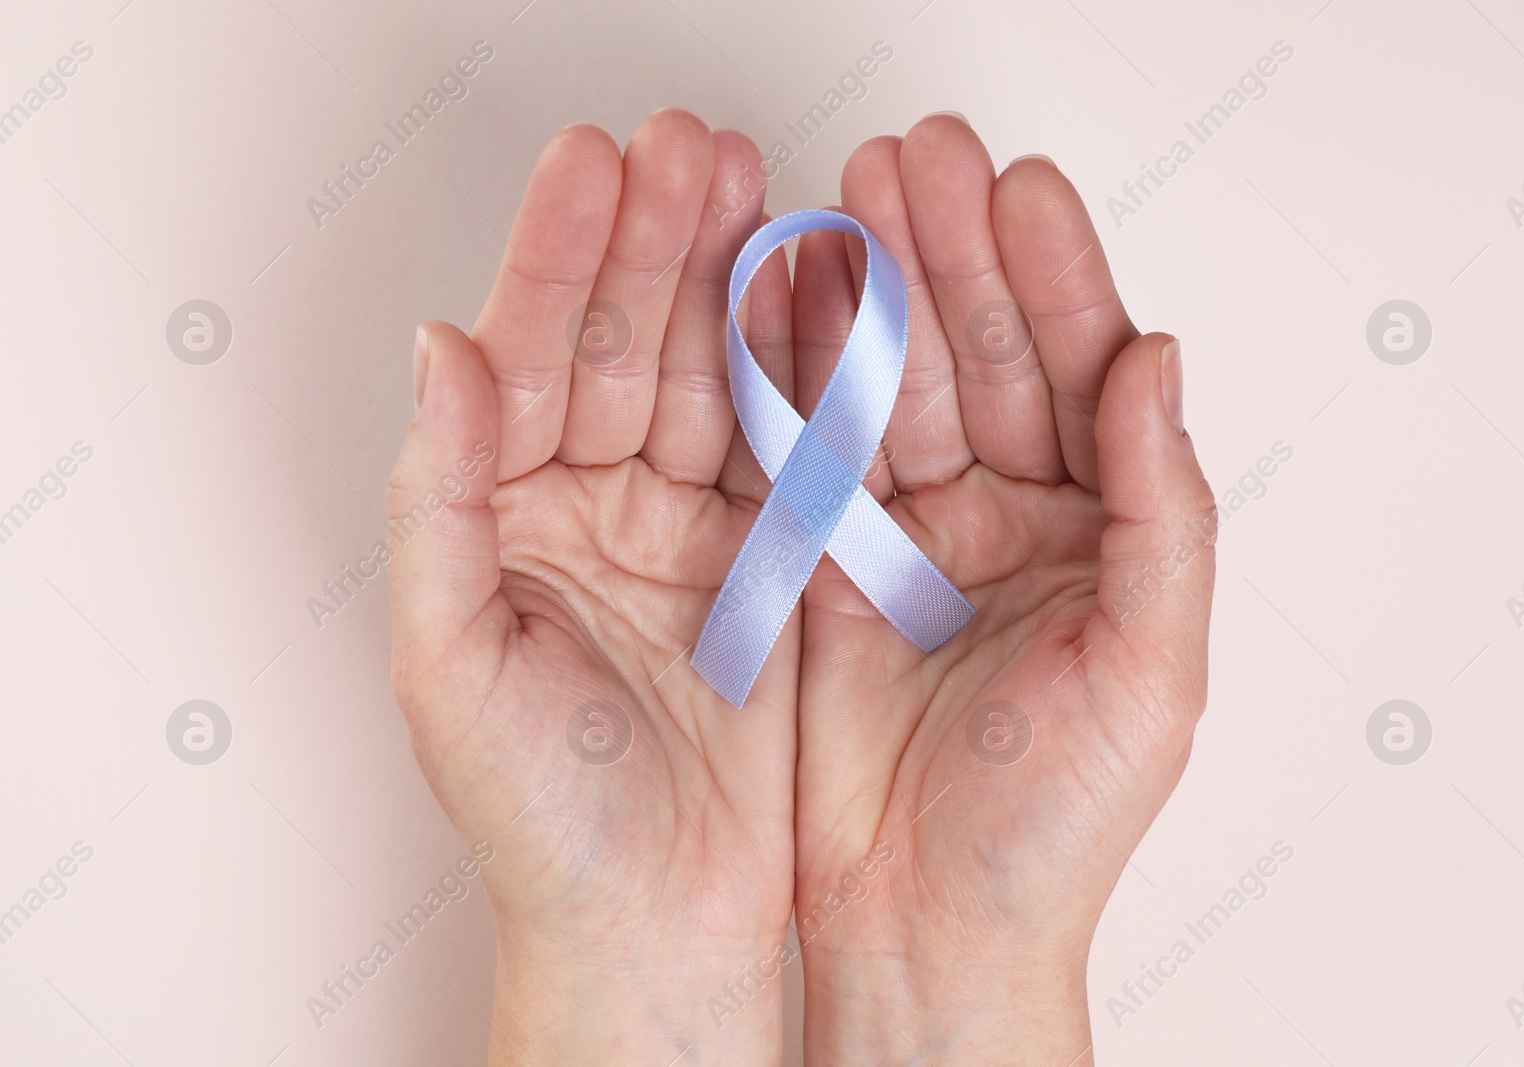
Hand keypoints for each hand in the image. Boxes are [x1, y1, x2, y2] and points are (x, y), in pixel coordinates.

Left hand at [387, 110, 798, 1065]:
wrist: (655, 927)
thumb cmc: (539, 820)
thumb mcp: (453, 663)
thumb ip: (438, 500)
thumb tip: (437, 352)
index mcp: (504, 519)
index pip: (527, 360)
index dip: (559, 258)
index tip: (597, 165)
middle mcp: (592, 510)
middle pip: (624, 345)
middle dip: (656, 242)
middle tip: (693, 147)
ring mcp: (686, 529)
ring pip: (710, 379)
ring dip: (734, 285)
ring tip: (761, 190)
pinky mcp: (772, 563)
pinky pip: (787, 450)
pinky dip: (805, 374)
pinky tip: (819, 298)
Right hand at [792, 115, 1216, 1064]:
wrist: (929, 931)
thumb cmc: (1054, 830)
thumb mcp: (1152, 674)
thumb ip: (1168, 515)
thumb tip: (1162, 365)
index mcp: (1101, 532)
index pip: (1083, 376)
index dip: (1054, 279)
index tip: (1019, 192)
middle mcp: (1008, 518)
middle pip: (982, 356)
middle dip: (950, 255)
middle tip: (918, 161)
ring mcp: (912, 534)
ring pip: (894, 385)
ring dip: (872, 292)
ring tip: (848, 198)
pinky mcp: (826, 565)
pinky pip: (815, 452)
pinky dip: (799, 377)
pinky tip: (788, 301)